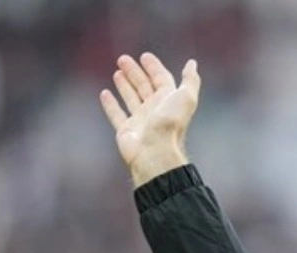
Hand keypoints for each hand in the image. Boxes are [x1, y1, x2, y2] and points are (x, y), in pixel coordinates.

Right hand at [99, 53, 201, 186]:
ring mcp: (140, 121)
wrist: (156, 152)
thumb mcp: (186, 97)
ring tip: (117, 72)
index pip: (161, 79)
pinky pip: (116, 114)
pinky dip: (110, 104)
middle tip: (122, 59)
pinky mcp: (126, 131)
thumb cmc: (170, 124)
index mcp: (169, 101)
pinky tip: (104, 93)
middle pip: (144, 86)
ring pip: (131, 98)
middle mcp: (155, 110)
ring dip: (124, 85)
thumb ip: (190, 80)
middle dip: (134, 72)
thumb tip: (192, 64)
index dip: (154, 67)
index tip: (144, 56)